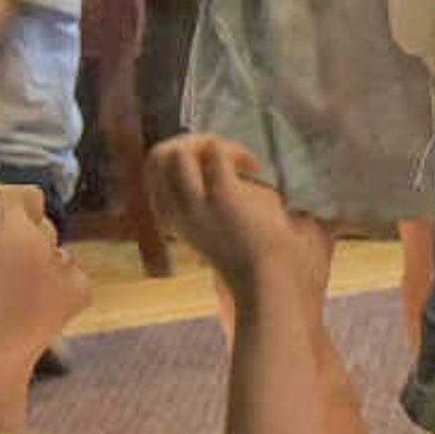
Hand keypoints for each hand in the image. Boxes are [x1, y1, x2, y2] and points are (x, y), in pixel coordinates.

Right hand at [149, 137, 326, 307]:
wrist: (280, 292)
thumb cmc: (265, 271)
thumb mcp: (240, 232)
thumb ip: (236, 207)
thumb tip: (261, 180)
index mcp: (180, 223)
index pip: (157, 178)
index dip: (183, 162)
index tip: (220, 170)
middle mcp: (180, 214)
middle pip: (154, 160)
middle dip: (186, 143)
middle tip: (222, 154)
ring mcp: (197, 205)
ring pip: (172, 152)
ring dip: (206, 141)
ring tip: (238, 158)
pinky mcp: (223, 197)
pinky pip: (214, 151)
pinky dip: (235, 150)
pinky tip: (256, 167)